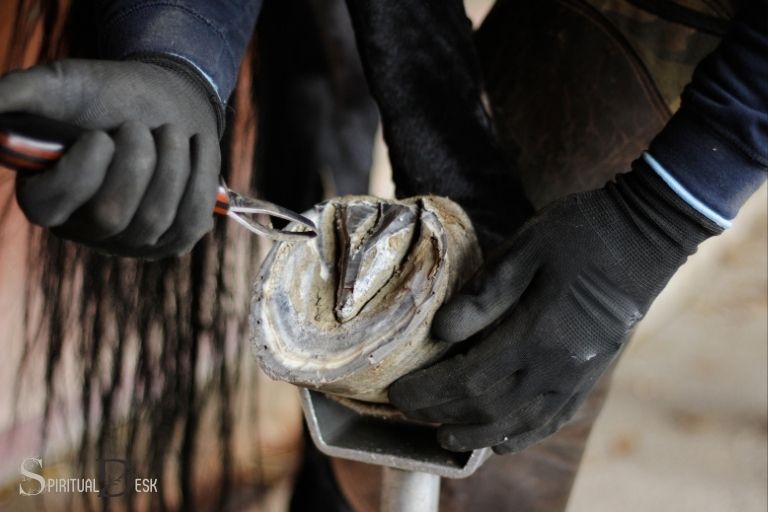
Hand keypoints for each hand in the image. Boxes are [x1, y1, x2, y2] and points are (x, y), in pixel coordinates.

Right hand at [0, 56, 221, 257]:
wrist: (166, 99)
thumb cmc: (106, 95)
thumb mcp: (59, 85)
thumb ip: (18, 95)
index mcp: (46, 196)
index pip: (49, 206)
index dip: (80, 172)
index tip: (100, 136)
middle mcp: (87, 229)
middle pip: (111, 216)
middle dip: (135, 162)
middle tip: (139, 127)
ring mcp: (134, 241)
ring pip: (156, 219)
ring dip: (171, 164)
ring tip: (171, 131)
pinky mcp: (175, 239)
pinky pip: (193, 219)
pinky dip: (201, 175)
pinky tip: (195, 146)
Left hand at [389, 161, 721, 452]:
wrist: (646, 232)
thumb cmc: (579, 232)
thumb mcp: (524, 249)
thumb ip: (482, 295)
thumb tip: (440, 332)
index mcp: (539, 334)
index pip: (469, 380)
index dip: (429, 392)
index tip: (397, 393)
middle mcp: (559, 366)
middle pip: (489, 410)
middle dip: (443, 414)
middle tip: (408, 413)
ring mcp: (579, 375)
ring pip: (521, 424)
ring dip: (479, 435)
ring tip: (446, 436)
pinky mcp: (591, 374)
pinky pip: (553, 418)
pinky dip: (522, 434)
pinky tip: (503, 438)